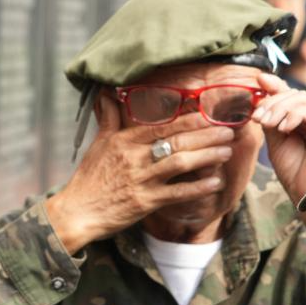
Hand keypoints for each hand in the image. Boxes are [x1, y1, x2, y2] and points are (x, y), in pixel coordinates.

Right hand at [45, 93, 235, 253]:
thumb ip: (109, 118)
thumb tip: (107, 93)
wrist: (77, 211)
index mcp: (124, 141)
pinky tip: (215, 182)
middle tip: (228, 131)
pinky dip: (198, 187)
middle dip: (206, 135)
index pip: (162, 125)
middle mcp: (135, 158)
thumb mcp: (98, 144)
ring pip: (180, 163)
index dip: (188, 119)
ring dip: (207, 156)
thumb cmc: (89, 178)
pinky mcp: (145, 203)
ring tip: (226, 151)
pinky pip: (177, 193)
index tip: (209, 114)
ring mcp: (141, 180)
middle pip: (177, 141)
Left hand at [253, 74, 305, 205]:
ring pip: (301, 99)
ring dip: (279, 108)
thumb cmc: (297, 177)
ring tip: (268, 124)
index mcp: (302, 124)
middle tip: (258, 117)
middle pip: (293, 96)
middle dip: (272, 102)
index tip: (258, 80)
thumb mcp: (277, 145)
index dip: (274, 87)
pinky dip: (295, 113)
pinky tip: (285, 128)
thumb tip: (261, 97)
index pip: (288, 98)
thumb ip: (272, 121)